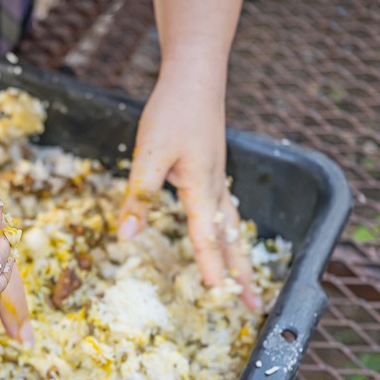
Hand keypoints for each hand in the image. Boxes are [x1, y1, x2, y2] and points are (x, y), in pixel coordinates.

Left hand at [117, 73, 260, 310]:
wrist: (196, 76)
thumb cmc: (172, 111)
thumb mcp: (148, 154)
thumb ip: (140, 197)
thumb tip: (127, 236)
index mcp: (201, 188)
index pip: (206, 238)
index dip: (210, 268)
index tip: (218, 296)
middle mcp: (215, 188)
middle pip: (232, 239)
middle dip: (241, 273)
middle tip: (252, 303)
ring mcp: (218, 179)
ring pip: (233, 226)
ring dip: (240, 256)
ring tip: (248, 281)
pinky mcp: (213, 170)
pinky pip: (227, 211)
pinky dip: (231, 233)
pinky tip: (227, 236)